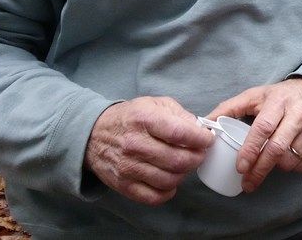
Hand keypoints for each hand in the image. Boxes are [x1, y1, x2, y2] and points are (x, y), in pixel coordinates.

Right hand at [85, 97, 213, 204]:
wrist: (94, 134)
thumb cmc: (130, 118)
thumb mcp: (154, 105)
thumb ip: (180, 115)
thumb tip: (200, 131)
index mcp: (144, 120)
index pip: (180, 133)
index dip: (201, 139)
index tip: (207, 139)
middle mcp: (135, 144)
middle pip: (178, 160)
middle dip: (197, 158)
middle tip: (200, 153)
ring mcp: (128, 167)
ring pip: (169, 180)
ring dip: (184, 174)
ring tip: (184, 164)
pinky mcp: (123, 185)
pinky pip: (154, 197)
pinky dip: (168, 192)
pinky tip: (171, 181)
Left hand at [208, 77, 301, 192]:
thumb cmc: (282, 96)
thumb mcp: (256, 95)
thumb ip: (229, 107)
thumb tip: (204, 123)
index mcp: (279, 102)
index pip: (263, 129)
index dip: (250, 150)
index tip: (240, 167)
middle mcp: (299, 114)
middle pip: (277, 149)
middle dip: (259, 170)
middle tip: (247, 183)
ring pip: (290, 160)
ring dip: (276, 168)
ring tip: (269, 163)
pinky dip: (293, 168)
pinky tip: (286, 160)